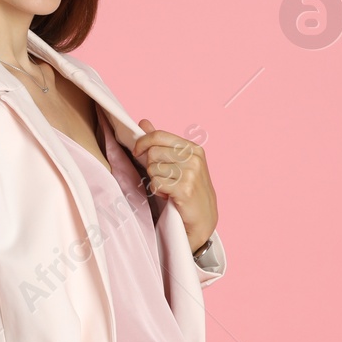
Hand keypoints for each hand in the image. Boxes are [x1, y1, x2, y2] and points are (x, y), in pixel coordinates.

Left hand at [132, 119, 217, 254]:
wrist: (204, 219)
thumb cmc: (189, 190)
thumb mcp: (178, 163)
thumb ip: (160, 142)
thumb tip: (143, 122)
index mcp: (193, 148)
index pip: (159, 136)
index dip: (143, 142)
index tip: (137, 151)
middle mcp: (194, 157)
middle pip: (153, 152)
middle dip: (152, 167)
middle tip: (164, 178)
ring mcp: (191, 172)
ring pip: (153, 168)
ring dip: (156, 181)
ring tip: (169, 188)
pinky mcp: (185, 188)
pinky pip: (156, 183)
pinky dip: (158, 191)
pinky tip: (170, 195)